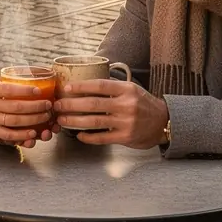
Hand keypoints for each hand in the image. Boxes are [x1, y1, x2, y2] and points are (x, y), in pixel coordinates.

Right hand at [0, 78, 55, 148]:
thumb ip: (2, 80)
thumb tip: (22, 72)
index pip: (9, 89)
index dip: (25, 90)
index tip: (39, 90)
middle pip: (16, 107)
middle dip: (35, 106)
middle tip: (48, 105)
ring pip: (15, 121)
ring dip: (33, 120)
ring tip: (46, 117)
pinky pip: (8, 135)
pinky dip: (22, 135)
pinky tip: (33, 133)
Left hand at [54, 79, 168, 148]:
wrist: (163, 122)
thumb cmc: (144, 104)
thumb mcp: (131, 89)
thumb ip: (113, 88)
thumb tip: (87, 83)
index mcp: (127, 90)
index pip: (100, 85)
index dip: (82, 86)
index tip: (67, 88)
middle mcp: (126, 105)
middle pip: (93, 104)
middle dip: (72, 105)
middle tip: (58, 105)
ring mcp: (126, 122)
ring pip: (94, 121)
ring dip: (75, 121)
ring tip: (62, 119)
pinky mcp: (125, 137)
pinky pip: (102, 138)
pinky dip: (88, 137)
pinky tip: (79, 135)